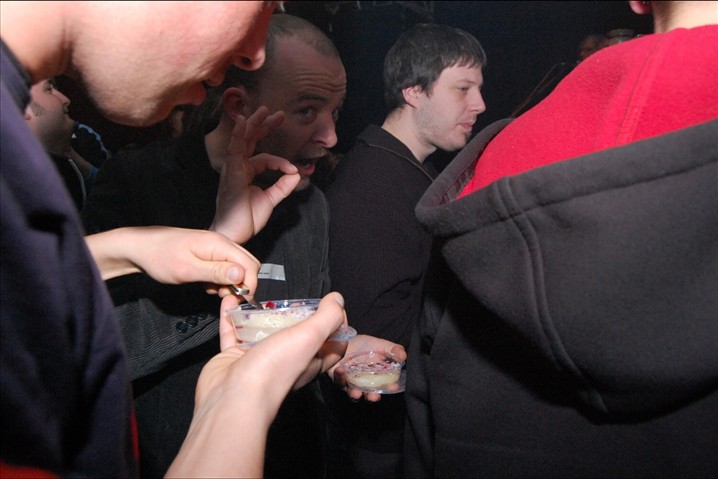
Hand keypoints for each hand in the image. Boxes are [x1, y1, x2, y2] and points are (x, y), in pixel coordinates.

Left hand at [86, 226, 259, 294]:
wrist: (139, 247)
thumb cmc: (159, 256)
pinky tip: (207, 285)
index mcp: (219, 244)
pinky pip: (226, 267)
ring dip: (230, 282)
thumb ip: (217, 272)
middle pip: (248, 264)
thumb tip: (241, 274)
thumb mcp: (188, 269)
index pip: (250, 265)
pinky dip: (221, 279)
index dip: (248, 285)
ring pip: (237, 267)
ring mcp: (215, 247)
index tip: (238, 299)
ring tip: (212, 290)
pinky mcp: (209, 252)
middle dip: (242, 283)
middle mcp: (221, 242)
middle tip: (224, 296)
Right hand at [167, 293, 347, 476]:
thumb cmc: (274, 370)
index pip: (332, 345)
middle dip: (295, 316)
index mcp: (311, 361)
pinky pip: (233, 332)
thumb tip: (338, 300)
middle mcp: (287, 362)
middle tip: (293, 300)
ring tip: (260, 297)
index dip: (335, 326)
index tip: (331, 307)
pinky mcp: (235, 358)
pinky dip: (231, 315)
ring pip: (262, 333)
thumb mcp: (309, 338)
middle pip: (296, 336)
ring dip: (260, 314)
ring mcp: (259, 360)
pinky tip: (231, 300)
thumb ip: (327, 318)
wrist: (232, 396)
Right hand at [210, 106, 299, 243]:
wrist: (234, 233)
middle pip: (250, 141)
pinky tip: (243, 121)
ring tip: (263, 110)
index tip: (294, 170)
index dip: (281, 162)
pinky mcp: (231, 174)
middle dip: (263, 126)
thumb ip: (282, 186)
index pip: (265, 158)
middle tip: (278, 114)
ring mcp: (232, 169)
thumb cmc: (246, 218)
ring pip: (242, 140)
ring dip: (253, 124)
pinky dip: (238, 135)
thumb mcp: (270, 199)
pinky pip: (235, 150)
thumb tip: (296, 174)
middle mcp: (237, 167)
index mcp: (245, 172)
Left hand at [329, 334, 406, 401]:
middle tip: (374, 396)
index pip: (386, 386)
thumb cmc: (367, 345)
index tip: (393, 387)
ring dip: (355, 394)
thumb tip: (404, 357)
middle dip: (372, 397)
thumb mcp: (383, 345)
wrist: (347, 339)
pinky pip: (338, 381)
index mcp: (378, 378)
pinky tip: (341, 370)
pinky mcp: (338, 378)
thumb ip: (394, 350)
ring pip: (353, 394)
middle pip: (370, 395)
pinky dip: (340, 377)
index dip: (390, 388)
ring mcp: (351, 383)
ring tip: (356, 393)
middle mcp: (365, 384)